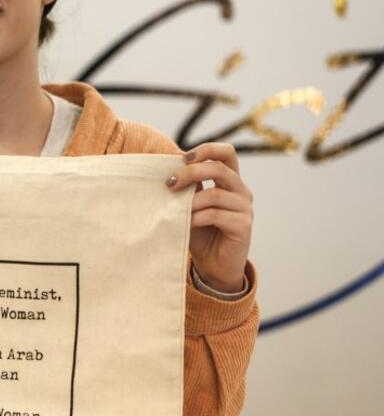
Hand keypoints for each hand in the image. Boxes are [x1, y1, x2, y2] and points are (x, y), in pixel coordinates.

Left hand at [166, 142, 252, 292]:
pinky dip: (196, 218)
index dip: (205, 149)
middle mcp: (241, 191)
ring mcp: (245, 209)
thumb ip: (188, 186)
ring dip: (190, 201)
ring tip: (174, 209)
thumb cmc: (200, 232)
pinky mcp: (244, 227)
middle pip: (219, 168)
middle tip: (170, 183)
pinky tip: (186, 223)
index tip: (181, 159)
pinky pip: (216, 215)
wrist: (213, 265)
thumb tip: (170, 163)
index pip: (226, 153)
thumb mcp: (190, 204)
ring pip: (216, 194)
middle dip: (191, 172)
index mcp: (230, 180)